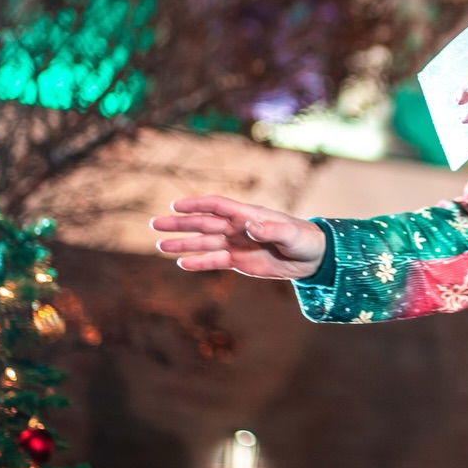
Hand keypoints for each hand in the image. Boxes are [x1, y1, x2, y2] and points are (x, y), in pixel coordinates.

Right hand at [150, 195, 326, 279]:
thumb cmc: (303, 238)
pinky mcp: (239, 260)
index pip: (216, 205)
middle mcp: (237, 227)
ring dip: (182, 243)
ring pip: (204, 243)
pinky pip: (214, 261)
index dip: (196, 205)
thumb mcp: (289, 233)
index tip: (175, 206)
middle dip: (179, 224)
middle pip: (203, 223)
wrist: (313, 257)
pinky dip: (199, 262)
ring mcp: (236, 243)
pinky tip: (181, 263)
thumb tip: (249, 226)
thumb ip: (269, 229)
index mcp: (247, 214)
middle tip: (154, 224)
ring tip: (160, 244)